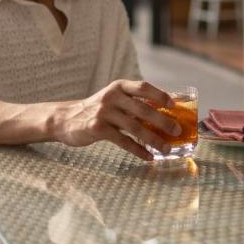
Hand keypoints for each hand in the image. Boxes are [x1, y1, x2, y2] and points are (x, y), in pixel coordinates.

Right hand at [50, 80, 177, 159]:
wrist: (66, 118)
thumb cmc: (98, 110)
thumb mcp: (114, 99)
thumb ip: (134, 103)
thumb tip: (166, 113)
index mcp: (119, 87)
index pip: (143, 87)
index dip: (160, 95)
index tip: (174, 105)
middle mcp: (112, 97)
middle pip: (143, 109)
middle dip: (163, 121)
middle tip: (177, 131)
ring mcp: (104, 113)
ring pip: (135, 127)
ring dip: (153, 139)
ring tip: (166, 148)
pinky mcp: (97, 129)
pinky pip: (123, 141)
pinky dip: (138, 150)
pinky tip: (148, 157)